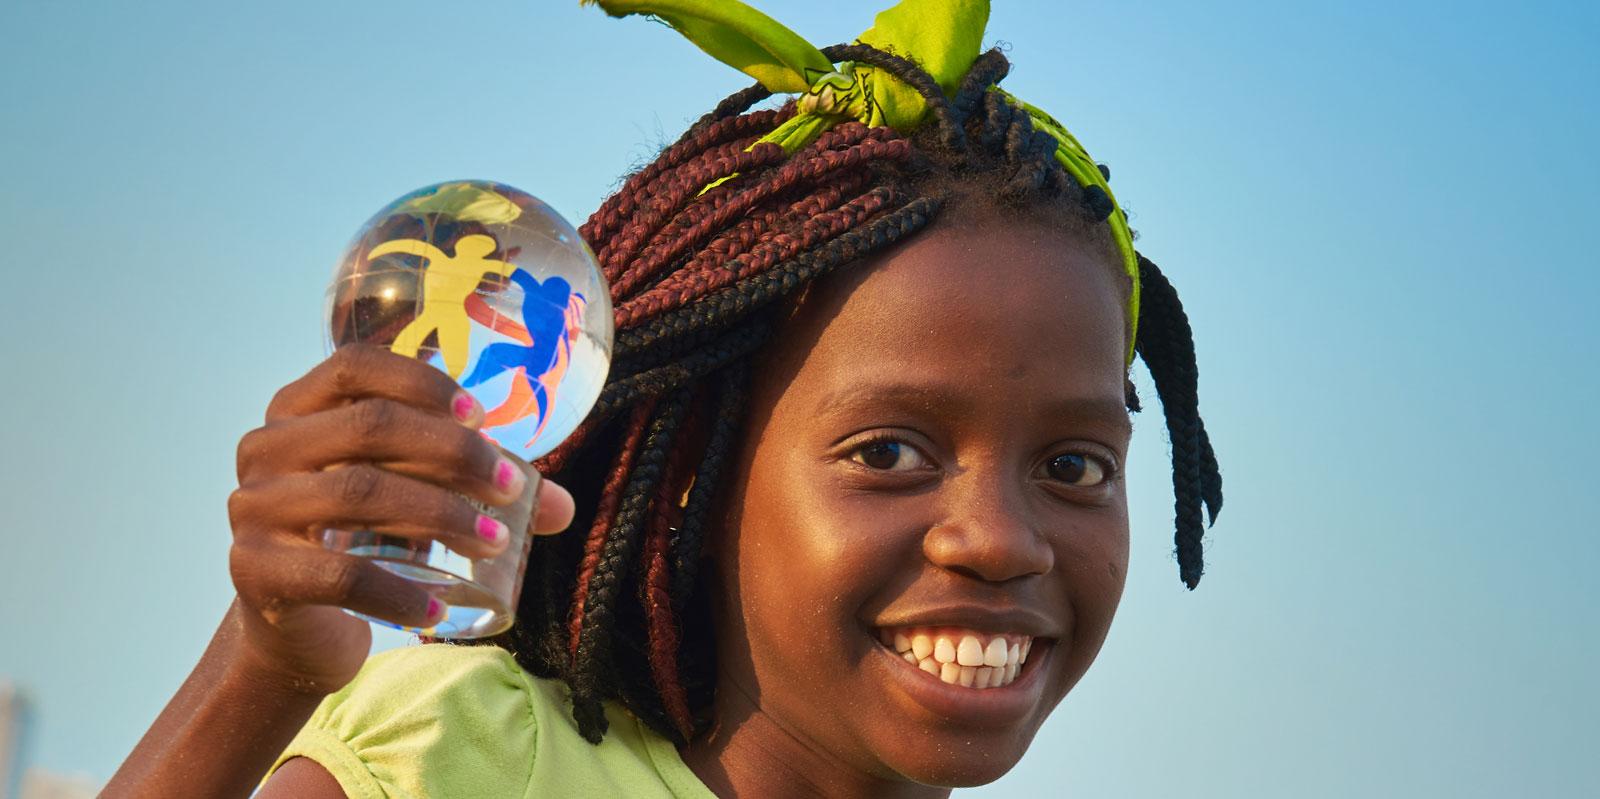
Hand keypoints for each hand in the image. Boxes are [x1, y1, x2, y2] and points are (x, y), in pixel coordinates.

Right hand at [225, 344, 574, 693]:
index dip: (423, 383)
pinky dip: (399, 594)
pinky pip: (340, 576)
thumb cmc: (362, 542)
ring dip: (440, 516)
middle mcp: (265, 448)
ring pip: (359, 494)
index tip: (482, 418)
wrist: (295, 628)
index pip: (356, 366)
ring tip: (494, 542)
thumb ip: (479, 490)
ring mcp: (253, 510)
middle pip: (369, 426)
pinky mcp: (256, 572)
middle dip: (454, 453)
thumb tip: (562, 506)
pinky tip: (439, 611)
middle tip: (511, 489)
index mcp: (298, 410)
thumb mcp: (415, 500)